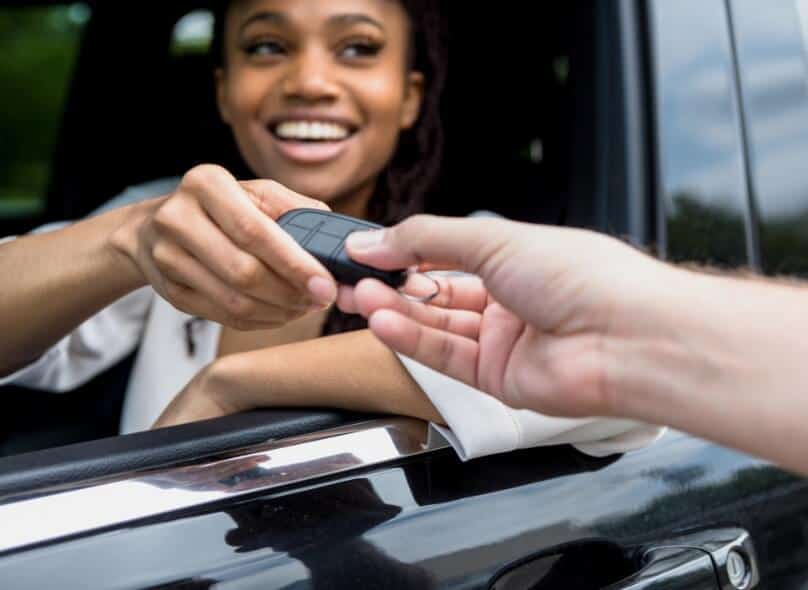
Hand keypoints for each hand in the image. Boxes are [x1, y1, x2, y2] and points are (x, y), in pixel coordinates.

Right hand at [111, 164, 336, 329]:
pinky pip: (223, 317)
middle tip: (321, 299)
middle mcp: (178, 217)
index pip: (255, 232)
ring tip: (305, 306)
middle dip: (290, 293)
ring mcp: (167, 257)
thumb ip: (296, 209)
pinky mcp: (169, 290)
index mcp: (206, 184)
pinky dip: (260, 320)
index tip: (326, 284)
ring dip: (279, 311)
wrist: (155, 225)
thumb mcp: (256, 193)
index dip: (294, 264)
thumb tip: (335, 237)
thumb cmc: (221, 207)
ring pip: (233, 301)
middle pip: (243, 271)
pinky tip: (281, 312)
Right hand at [338, 215, 678, 417]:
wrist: (625, 336)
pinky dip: (412, 341)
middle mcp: (511, 302)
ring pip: (437, 327)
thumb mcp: (493, 239)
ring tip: (361, 298)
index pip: (447, 254)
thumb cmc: (582, 276)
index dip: (406, 252)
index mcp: (517, 260)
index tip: (365, 249)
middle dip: (393, 286)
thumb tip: (373, 239)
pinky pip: (446, 358)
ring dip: (397, 312)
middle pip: (436, 295)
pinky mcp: (500, 379)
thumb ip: (426, 240)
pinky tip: (384, 323)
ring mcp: (505, 342)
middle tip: (352, 279)